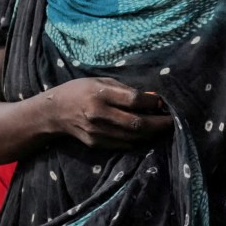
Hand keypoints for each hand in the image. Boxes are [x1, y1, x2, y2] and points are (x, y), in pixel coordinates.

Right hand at [50, 79, 173, 149]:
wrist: (54, 113)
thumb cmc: (80, 91)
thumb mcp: (101, 81)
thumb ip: (126, 90)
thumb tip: (153, 98)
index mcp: (100, 94)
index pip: (133, 100)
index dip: (152, 102)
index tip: (162, 101)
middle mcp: (99, 114)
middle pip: (137, 123)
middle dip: (158, 123)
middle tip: (171, 121)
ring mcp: (97, 132)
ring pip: (133, 137)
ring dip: (151, 133)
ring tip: (162, 127)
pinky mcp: (96, 144)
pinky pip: (124, 144)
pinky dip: (138, 139)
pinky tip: (145, 134)